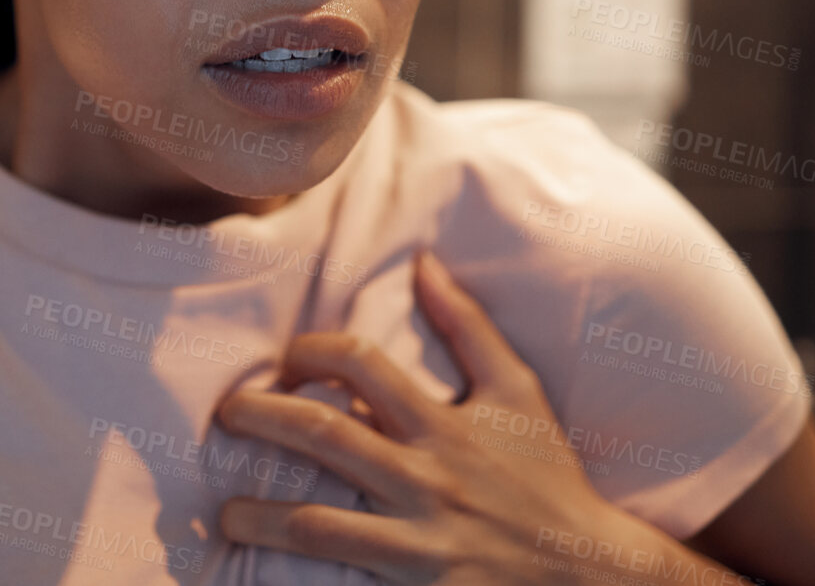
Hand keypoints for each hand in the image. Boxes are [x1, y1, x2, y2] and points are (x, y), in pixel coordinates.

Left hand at [213, 247, 664, 583]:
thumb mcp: (517, 391)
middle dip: (262, 418)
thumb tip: (424, 261)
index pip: (361, 363)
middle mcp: (425, 479)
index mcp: (443, 424)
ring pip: (319, 525)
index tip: (287, 357)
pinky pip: (346, 577)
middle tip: (224, 414)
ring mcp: (418, 542)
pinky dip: (303, 577)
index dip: (312, 349)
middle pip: (325, 436)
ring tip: (224, 512)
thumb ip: (467, 325)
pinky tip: (266, 571)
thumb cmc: (548, 476)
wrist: (590, 574)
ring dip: (261, 516)